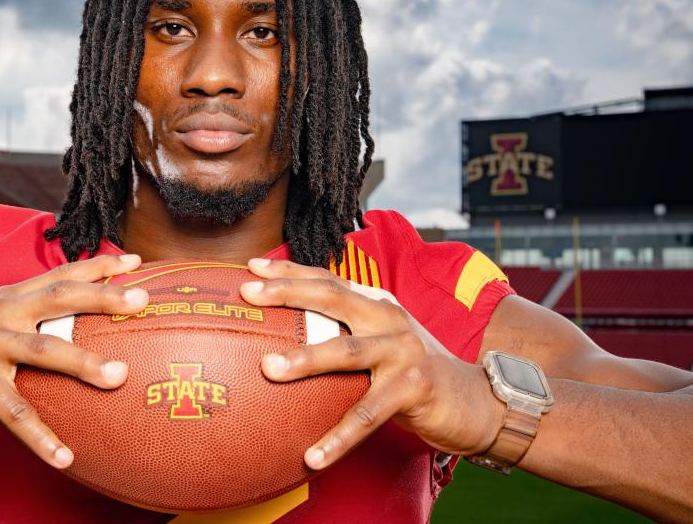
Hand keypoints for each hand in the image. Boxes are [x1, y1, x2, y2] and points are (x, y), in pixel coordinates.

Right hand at [0, 254, 148, 468]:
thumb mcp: (3, 331)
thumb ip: (39, 324)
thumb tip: (95, 327)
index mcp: (11, 297)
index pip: (60, 274)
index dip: (98, 266)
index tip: (134, 262)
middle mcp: (0, 312)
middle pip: (59, 297)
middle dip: (103, 296)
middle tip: (141, 300)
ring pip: (44, 350)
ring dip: (84, 364)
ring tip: (120, 377)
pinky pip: (16, 412)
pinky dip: (42, 437)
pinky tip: (66, 456)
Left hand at [240, 258, 503, 469]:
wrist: (475, 400)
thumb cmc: (411, 371)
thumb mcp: (378, 341)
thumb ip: (341, 332)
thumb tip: (280, 338)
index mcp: (375, 303)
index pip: (327, 279)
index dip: (289, 270)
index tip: (251, 266)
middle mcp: (387, 318)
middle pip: (332, 298)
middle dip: (287, 292)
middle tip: (248, 294)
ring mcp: (402, 350)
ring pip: (346, 351)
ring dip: (305, 359)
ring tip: (267, 368)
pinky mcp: (413, 386)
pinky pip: (368, 415)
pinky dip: (338, 437)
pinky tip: (312, 457)